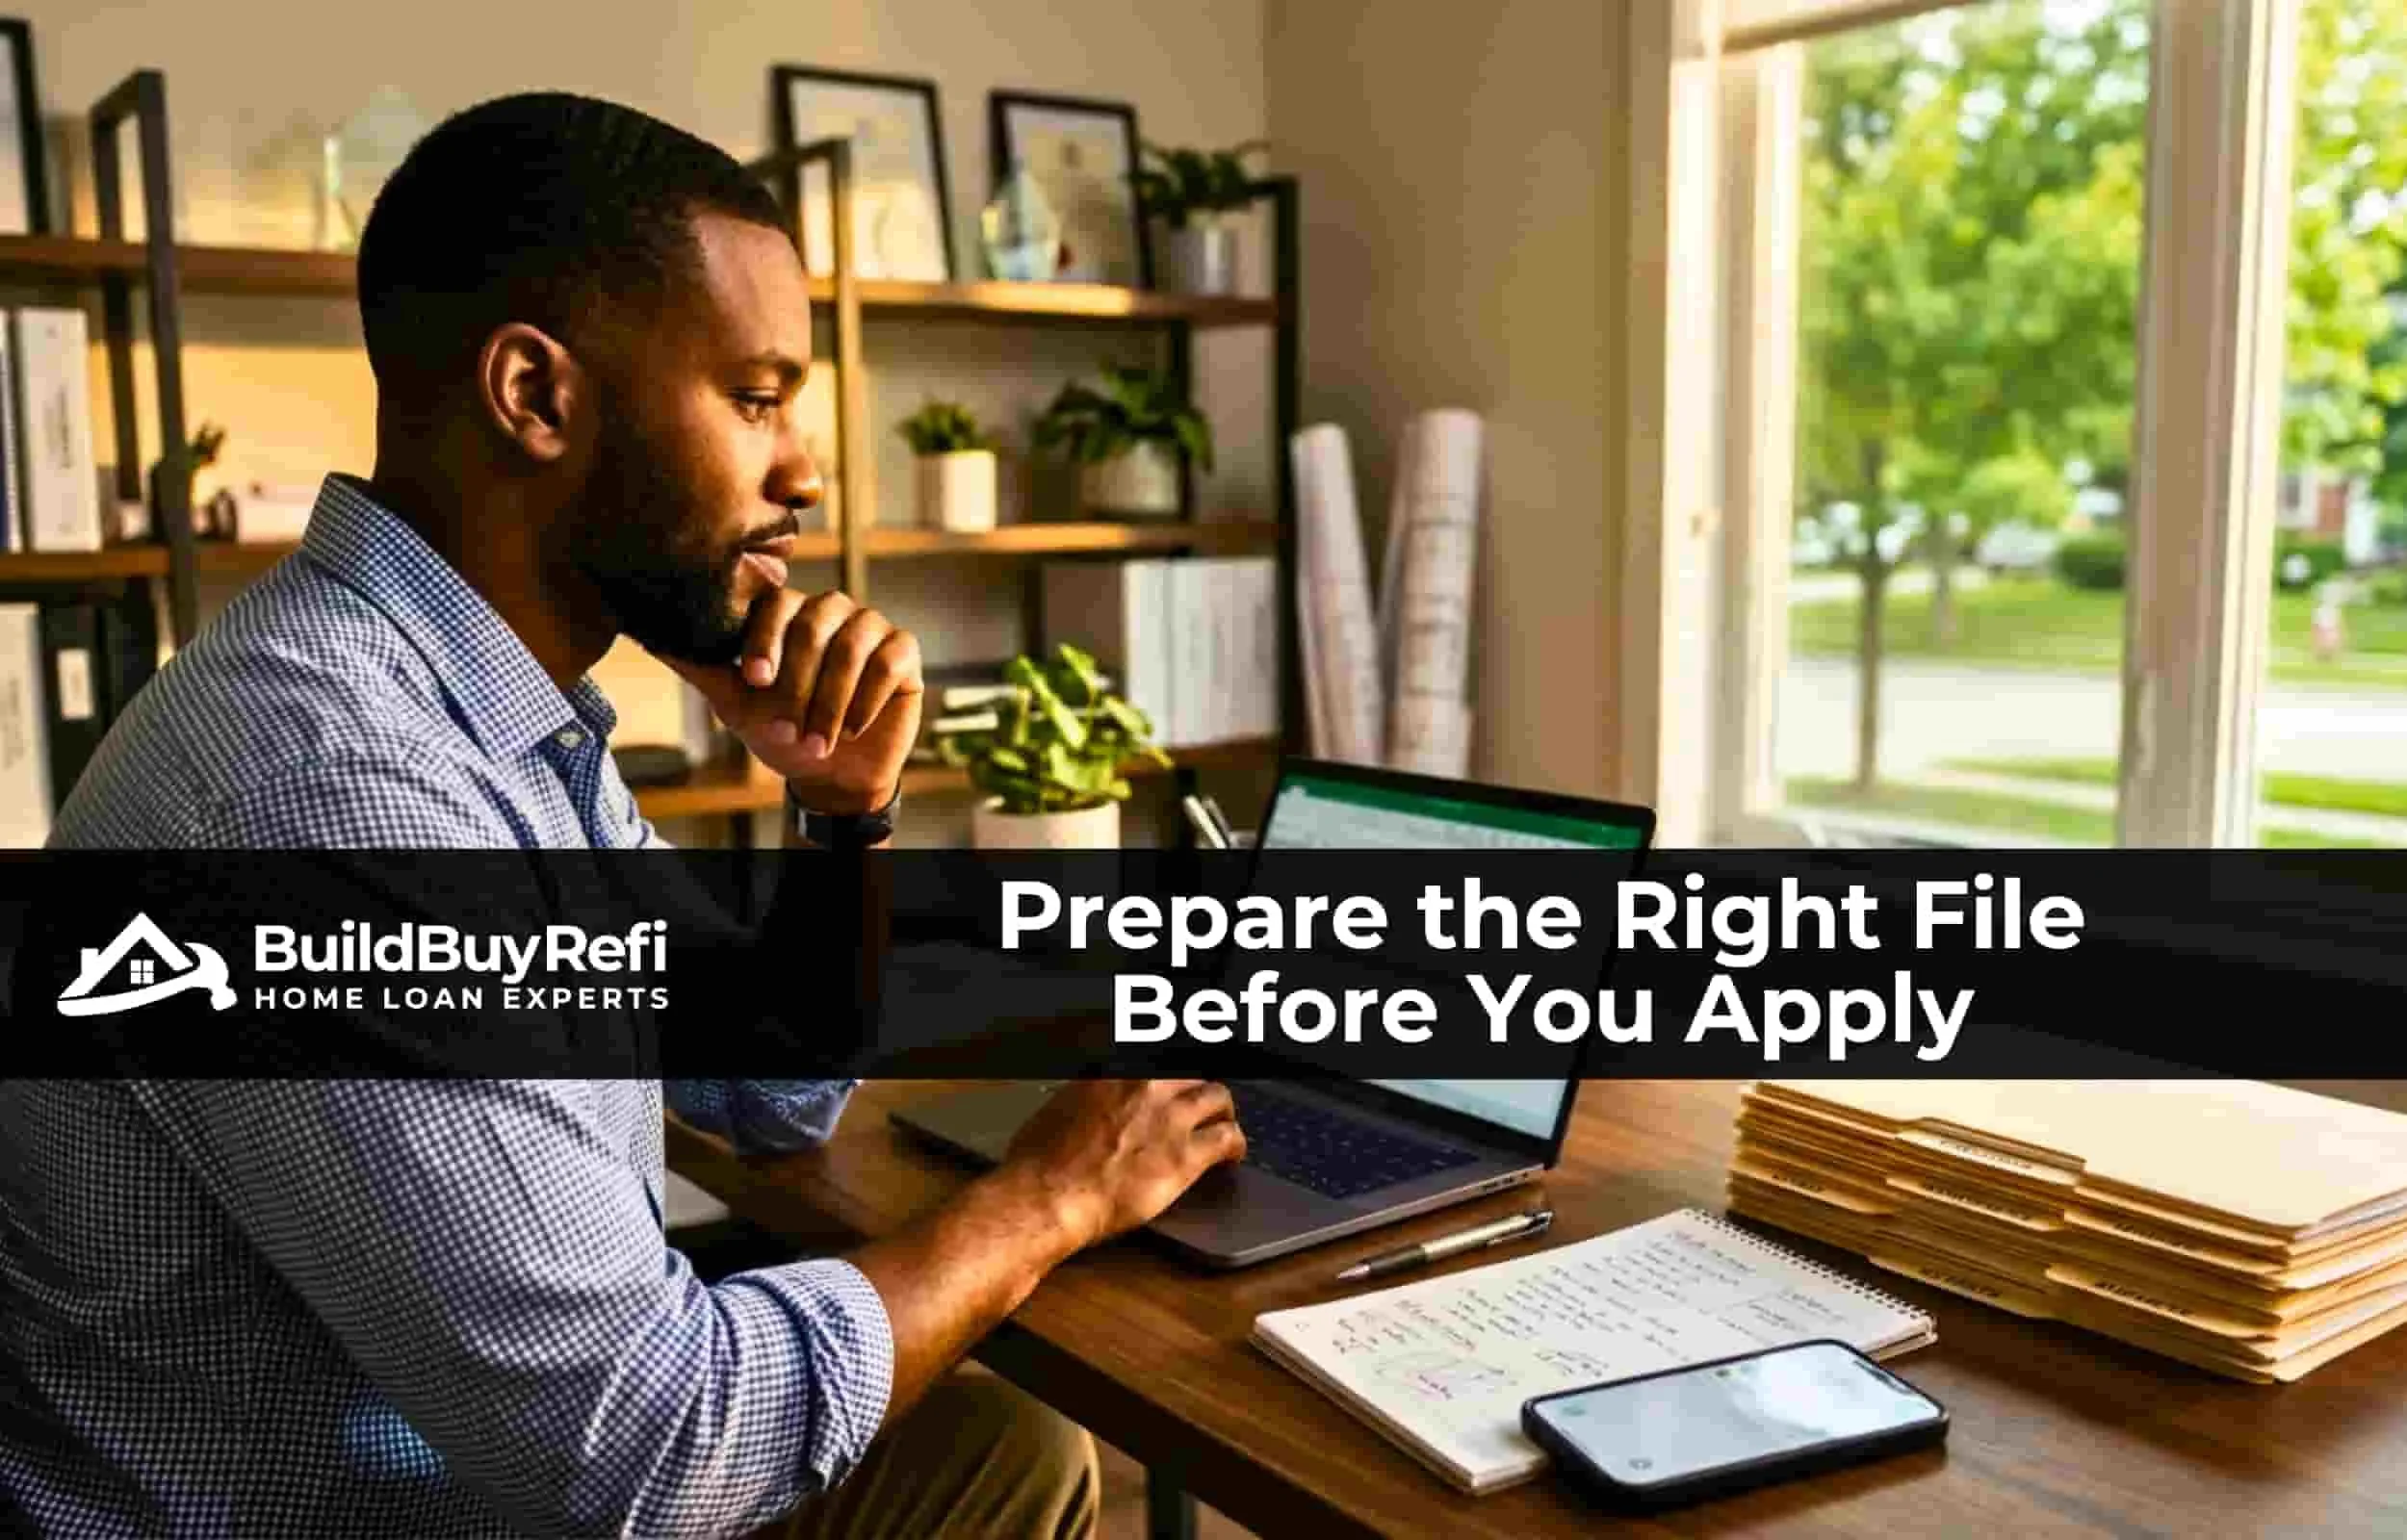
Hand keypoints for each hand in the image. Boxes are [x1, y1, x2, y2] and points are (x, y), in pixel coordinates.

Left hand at [664, 590, 922, 814]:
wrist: (831, 772)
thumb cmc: (782, 731)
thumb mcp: (735, 704)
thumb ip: (702, 668)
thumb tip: (648, 636)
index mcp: (790, 614)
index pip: (777, 604)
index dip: (766, 639)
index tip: (755, 680)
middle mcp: (831, 611)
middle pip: (816, 625)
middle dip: (799, 684)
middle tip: (787, 729)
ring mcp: (870, 628)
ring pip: (853, 644)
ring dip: (832, 700)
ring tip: (818, 741)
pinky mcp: (903, 652)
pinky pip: (890, 660)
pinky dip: (869, 697)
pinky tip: (854, 728)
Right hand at [999, 1080, 1247, 1251]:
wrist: (1048, 1195)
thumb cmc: (1041, 1161)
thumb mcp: (1060, 1105)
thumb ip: (1090, 1093)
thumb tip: (1096, 1099)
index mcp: (1114, 1069)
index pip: (1159, 1054)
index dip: (1172, 1070)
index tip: (1176, 1077)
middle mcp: (1146, 1084)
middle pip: (1192, 1071)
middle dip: (1198, 1086)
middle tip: (1201, 1101)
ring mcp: (1169, 1117)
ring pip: (1218, 1096)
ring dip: (1222, 1110)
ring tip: (1223, 1122)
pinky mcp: (1185, 1154)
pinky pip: (1228, 1138)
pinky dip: (1235, 1144)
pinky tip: (1233, 1154)